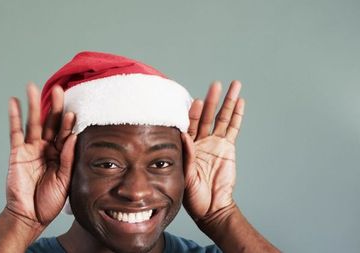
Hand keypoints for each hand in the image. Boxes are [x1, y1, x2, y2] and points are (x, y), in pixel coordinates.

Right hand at [6, 83, 75, 226]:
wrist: (30, 216)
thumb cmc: (49, 201)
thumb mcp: (65, 180)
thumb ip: (68, 158)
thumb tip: (74, 137)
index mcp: (61, 154)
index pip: (66, 134)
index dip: (68, 123)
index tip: (74, 110)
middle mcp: (47, 148)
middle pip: (51, 122)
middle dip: (55, 106)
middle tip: (59, 89)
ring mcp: (31, 149)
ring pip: (34, 122)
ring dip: (34, 105)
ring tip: (33, 87)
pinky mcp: (17, 153)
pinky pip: (15, 132)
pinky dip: (14, 117)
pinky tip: (14, 102)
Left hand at [182, 80, 243, 220]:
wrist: (211, 207)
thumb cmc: (193, 195)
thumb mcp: (186, 175)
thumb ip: (187, 155)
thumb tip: (182, 134)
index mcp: (187, 145)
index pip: (190, 124)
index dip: (193, 112)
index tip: (196, 101)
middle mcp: (200, 140)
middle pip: (206, 115)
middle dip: (212, 100)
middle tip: (215, 85)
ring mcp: (215, 142)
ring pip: (222, 118)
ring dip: (227, 102)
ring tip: (234, 85)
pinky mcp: (228, 148)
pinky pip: (233, 128)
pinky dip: (237, 115)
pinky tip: (240, 102)